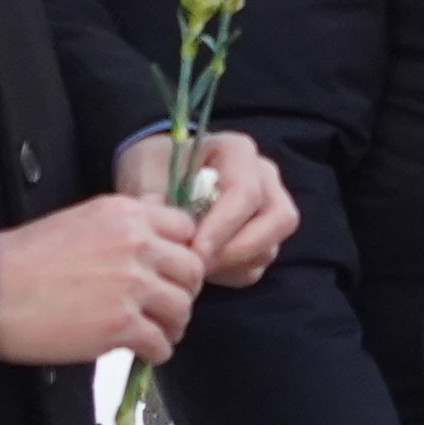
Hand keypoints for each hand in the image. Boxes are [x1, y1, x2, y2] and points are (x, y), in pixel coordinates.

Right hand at [0, 194, 205, 366]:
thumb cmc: (21, 259)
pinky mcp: (120, 325)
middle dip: (183, 291)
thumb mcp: (79, 222)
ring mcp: (131, 285)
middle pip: (192, 270)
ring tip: (158, 331)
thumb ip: (123, 227)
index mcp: (127, 214)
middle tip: (168, 305)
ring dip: (174, 324)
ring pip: (181, 308)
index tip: (170, 271)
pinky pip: (161, 342)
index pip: (185, 229)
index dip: (181, 253)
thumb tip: (158, 235)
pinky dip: (158, 350)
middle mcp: (137, 244)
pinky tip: (144, 352)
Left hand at [121, 130, 297, 286]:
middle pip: (278, 219)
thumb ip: (155, 200)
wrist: (156, 173)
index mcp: (237, 151)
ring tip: (193, 267)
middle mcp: (264, 176)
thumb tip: (167, 230)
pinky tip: (201, 267)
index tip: (193, 251)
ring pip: (271, 246)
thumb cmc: (153, 168)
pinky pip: (258, 263)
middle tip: (199, 267)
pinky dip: (231, 273)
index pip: (246, 193)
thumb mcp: (145, 175)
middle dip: (239, 250)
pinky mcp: (264, 235)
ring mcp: (269, 205)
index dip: (223, 226)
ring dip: (233, 264)